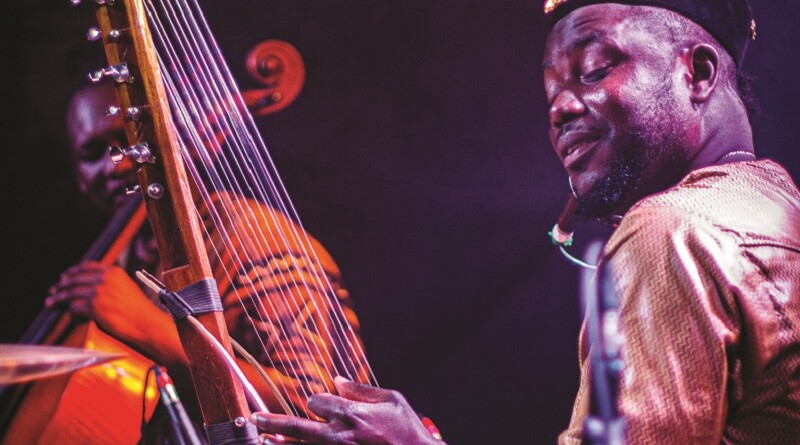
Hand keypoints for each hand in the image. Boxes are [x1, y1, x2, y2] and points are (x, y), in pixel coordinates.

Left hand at [45, 261, 163, 347]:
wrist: (146, 322)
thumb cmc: (139, 310)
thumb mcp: (126, 287)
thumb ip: (111, 283)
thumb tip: (90, 287)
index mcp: (113, 272)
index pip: (87, 266)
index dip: (73, 271)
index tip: (64, 277)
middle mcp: (104, 279)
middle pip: (75, 279)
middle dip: (61, 286)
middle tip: (53, 291)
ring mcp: (98, 292)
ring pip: (70, 292)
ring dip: (59, 299)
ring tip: (51, 303)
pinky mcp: (93, 306)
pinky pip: (74, 308)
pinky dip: (72, 314)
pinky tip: (74, 318)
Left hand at [252, 377, 441, 444]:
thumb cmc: (408, 431)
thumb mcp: (392, 400)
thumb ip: (362, 390)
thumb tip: (338, 380)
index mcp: (353, 414)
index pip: (317, 401)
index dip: (317, 401)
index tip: (320, 404)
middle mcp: (340, 436)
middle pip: (297, 427)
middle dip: (273, 422)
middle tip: (255, 419)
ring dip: (280, 443)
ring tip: (262, 438)